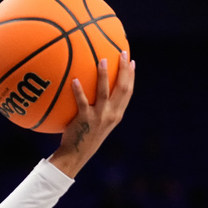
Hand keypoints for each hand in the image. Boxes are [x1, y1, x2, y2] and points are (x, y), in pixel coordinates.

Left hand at [48, 51, 134, 177]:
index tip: (132, 62)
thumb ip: (100, 108)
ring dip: (104, 74)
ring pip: (104, 91)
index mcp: (117, 114)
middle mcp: (111, 114)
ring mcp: (99, 116)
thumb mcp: (97, 122)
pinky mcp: (85, 119)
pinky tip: (75, 79)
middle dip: (125, 69)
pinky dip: (78, 90)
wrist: (76, 154)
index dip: (131, 76)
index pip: (128, 92)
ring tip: (101, 59)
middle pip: (123, 88)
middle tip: (123, 53)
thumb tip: (93, 91)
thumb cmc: (84, 136)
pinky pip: (82, 101)